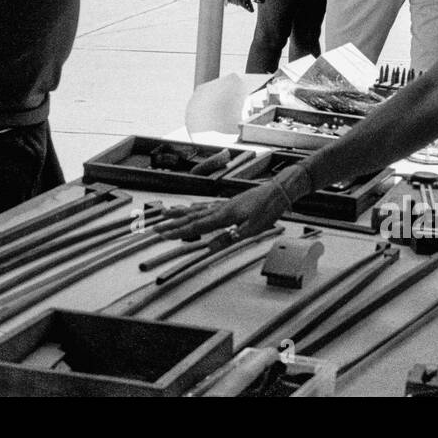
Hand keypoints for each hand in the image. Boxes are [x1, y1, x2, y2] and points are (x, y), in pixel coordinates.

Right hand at [155, 183, 290, 241]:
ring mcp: (224, 203)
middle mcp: (221, 208)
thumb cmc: (269, 209)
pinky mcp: (230, 202)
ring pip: (197, 209)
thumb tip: (211, 247)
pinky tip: (192, 206)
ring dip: (181, 213)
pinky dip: (195, 207)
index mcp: (224, 215)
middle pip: (192, 216)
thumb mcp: (252, 229)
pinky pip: (207, 205)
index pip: (196, 226)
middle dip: (173, 223)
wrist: (280, 190)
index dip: (178, 232)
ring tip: (166, 213)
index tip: (163, 234)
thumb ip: (230, 238)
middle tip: (157, 226)